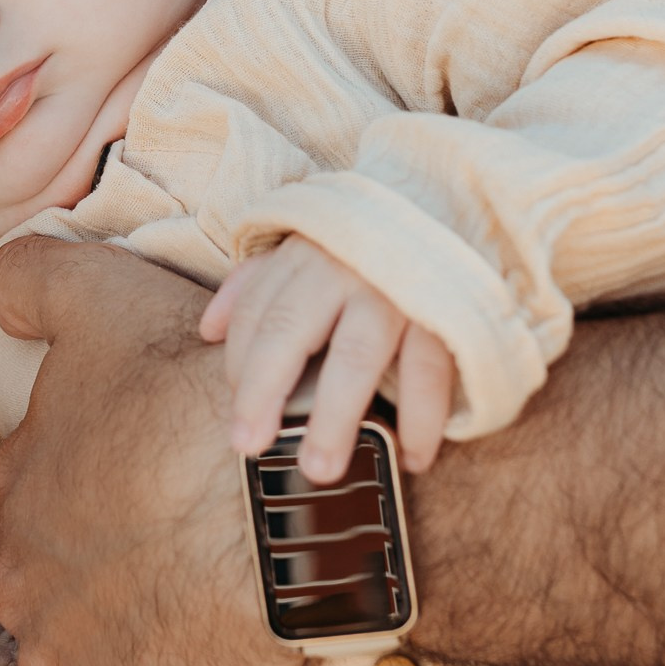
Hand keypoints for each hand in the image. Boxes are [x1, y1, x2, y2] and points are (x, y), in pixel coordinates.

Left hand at [0, 237, 295, 665]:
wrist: (292, 490)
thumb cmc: (201, 391)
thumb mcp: (107, 299)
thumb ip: (36, 281)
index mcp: (18, 498)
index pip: (37, 517)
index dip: (97, 514)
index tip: (157, 511)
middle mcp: (28, 590)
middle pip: (58, 610)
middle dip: (108, 605)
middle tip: (188, 582)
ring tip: (207, 655)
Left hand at [201, 240, 459, 480]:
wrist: (455, 198)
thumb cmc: (368, 238)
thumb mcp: (307, 243)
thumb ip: (258, 281)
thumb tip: (209, 330)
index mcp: (305, 253)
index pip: (257, 313)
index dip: (241, 369)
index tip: (239, 424)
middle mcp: (342, 266)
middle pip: (291, 332)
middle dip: (264, 392)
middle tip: (250, 446)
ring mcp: (395, 286)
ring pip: (357, 356)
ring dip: (336, 417)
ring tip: (320, 468)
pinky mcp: (446, 306)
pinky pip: (430, 370)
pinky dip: (421, 418)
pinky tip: (412, 458)